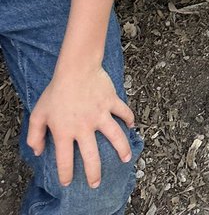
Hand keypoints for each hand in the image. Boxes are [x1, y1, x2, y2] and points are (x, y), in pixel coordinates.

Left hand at [27, 65, 134, 187]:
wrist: (76, 68)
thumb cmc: (56, 91)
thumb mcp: (38, 114)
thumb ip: (34, 135)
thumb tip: (38, 151)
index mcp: (65, 132)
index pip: (65, 161)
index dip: (66, 175)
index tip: (68, 182)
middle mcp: (84, 127)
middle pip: (92, 157)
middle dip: (95, 173)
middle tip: (96, 183)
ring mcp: (100, 115)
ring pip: (115, 137)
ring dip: (122, 149)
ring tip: (126, 159)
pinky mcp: (111, 102)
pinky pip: (123, 111)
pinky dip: (129, 118)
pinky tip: (132, 125)